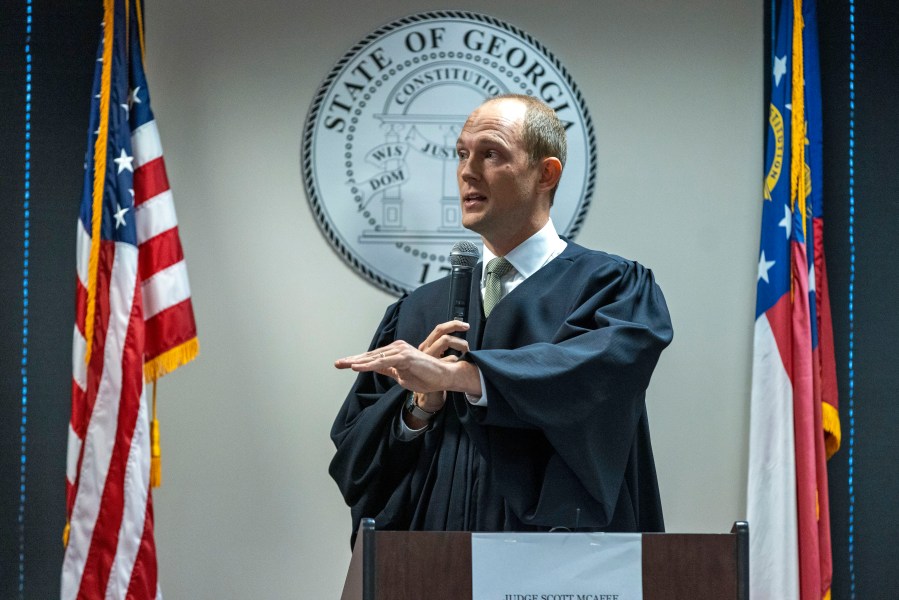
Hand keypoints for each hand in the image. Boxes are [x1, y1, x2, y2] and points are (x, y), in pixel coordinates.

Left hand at [334, 321, 480, 399]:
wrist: (443, 377)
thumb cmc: (426, 376)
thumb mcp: (401, 375)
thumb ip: (388, 370)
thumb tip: (375, 368)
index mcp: (395, 353)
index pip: (373, 358)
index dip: (358, 361)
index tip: (343, 364)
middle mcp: (397, 349)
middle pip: (370, 356)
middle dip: (353, 360)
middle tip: (338, 363)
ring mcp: (401, 352)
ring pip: (374, 358)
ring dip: (358, 362)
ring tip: (343, 364)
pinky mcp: (405, 358)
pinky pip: (383, 363)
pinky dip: (369, 365)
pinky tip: (357, 367)